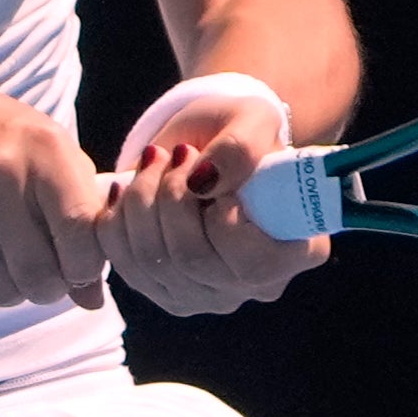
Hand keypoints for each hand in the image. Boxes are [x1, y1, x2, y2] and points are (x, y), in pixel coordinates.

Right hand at [0, 74, 114, 310]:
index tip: (80, 266)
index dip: (87, 267)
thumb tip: (93, 297)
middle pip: (39, 275)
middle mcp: (2, 177)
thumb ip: (81, 214)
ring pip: (2, 291)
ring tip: (10, 267)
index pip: (81, 232)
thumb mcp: (47, 153)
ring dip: (13, 292)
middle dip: (49, 288)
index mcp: (44, 152)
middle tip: (44, 273)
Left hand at [107, 76, 325, 315]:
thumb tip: (203, 182)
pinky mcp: (165, 291)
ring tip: (157, 160)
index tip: (210, 169)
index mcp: (300, 251)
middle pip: (192, 261)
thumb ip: (239, 148)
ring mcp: (209, 296)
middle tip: (178, 153)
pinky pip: (122, 262)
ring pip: (152, 262)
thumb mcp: (254, 120)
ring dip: (141, 199)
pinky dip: (117, 217)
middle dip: (170, 195)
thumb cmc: (242, 132)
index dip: (221, 217)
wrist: (210, 146)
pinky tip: (129, 187)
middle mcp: (257, 286)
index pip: (252, 264)